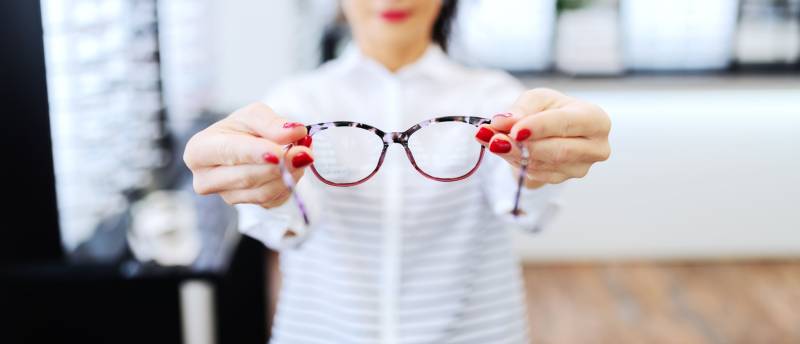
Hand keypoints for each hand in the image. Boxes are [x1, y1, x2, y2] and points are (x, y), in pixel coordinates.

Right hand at [183, 103, 313, 207]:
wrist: (245, 146)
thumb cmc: (243, 129)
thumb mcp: (254, 115)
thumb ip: (272, 122)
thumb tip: (295, 132)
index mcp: (199, 151)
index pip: (228, 152)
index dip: (254, 153)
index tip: (278, 153)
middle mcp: (206, 179)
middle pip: (246, 177)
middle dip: (279, 166)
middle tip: (304, 153)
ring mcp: (226, 196)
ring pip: (262, 193)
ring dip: (288, 175)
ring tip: (303, 156)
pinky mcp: (247, 206)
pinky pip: (272, 200)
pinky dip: (288, 184)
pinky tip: (293, 168)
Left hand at [475, 88, 610, 186]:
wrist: (553, 130)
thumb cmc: (551, 110)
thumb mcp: (538, 99)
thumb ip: (522, 108)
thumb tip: (503, 122)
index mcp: (595, 120)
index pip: (567, 124)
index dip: (540, 127)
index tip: (514, 130)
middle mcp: (595, 147)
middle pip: (557, 150)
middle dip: (523, 145)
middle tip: (493, 138)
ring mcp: (580, 168)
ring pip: (543, 165)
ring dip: (512, 153)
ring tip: (490, 139)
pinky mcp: (562, 179)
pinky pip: (535, 174)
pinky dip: (515, 161)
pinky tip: (501, 149)